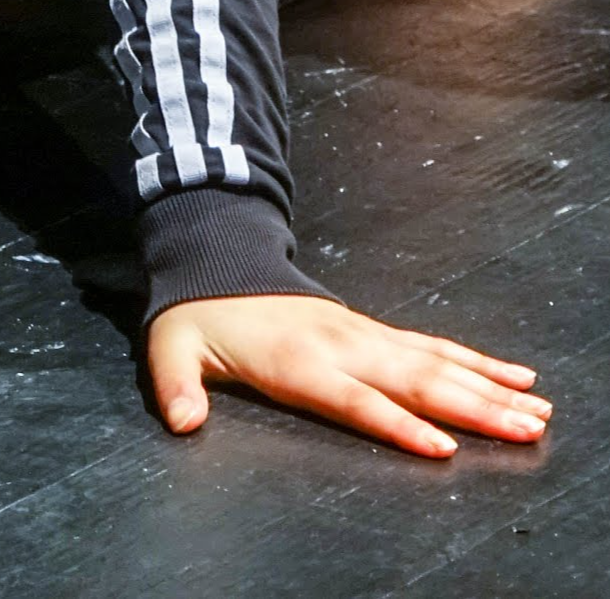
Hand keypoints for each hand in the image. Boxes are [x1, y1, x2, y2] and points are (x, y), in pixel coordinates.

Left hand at [148, 293, 547, 457]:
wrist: (211, 258)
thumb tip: (182, 422)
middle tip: (525, 430)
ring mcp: (361, 333)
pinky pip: (431, 346)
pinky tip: (514, 377)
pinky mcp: (372, 329)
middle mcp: (340, 345)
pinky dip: (476, 361)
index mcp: (297, 359)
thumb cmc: (195, 314)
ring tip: (536, 412)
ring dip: (488, 389)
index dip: (396, 424)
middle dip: (471, 408)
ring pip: (435, 364)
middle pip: (413, 381)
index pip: (355, 398)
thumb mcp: (171, 347)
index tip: (443, 448)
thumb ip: (176, 386)